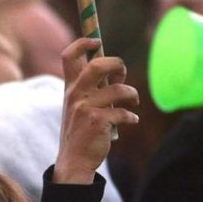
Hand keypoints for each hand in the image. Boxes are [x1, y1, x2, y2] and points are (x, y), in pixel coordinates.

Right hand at [53, 37, 139, 184]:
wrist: (74, 161)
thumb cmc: (81, 131)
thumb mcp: (78, 106)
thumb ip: (91, 88)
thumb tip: (116, 69)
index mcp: (70, 88)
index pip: (69, 56)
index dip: (84, 42)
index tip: (96, 41)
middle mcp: (75, 95)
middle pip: (97, 65)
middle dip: (117, 65)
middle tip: (122, 74)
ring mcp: (86, 108)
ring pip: (119, 90)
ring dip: (132, 94)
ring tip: (133, 102)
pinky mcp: (98, 122)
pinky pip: (124, 112)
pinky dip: (131, 116)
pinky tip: (131, 121)